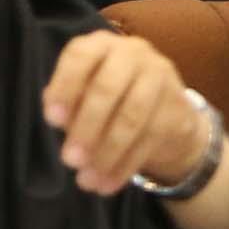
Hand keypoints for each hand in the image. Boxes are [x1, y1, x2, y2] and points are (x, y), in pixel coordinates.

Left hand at [40, 30, 205, 196]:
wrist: (164, 111)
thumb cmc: (110, 98)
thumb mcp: (84, 93)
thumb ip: (69, 101)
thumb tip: (56, 116)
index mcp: (101, 44)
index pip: (81, 56)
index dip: (65, 86)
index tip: (52, 120)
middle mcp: (133, 52)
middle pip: (108, 87)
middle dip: (87, 127)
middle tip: (69, 160)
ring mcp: (159, 76)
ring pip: (132, 117)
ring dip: (107, 153)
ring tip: (87, 181)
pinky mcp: (176, 105)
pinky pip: (149, 139)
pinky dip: (125, 166)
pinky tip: (107, 184)